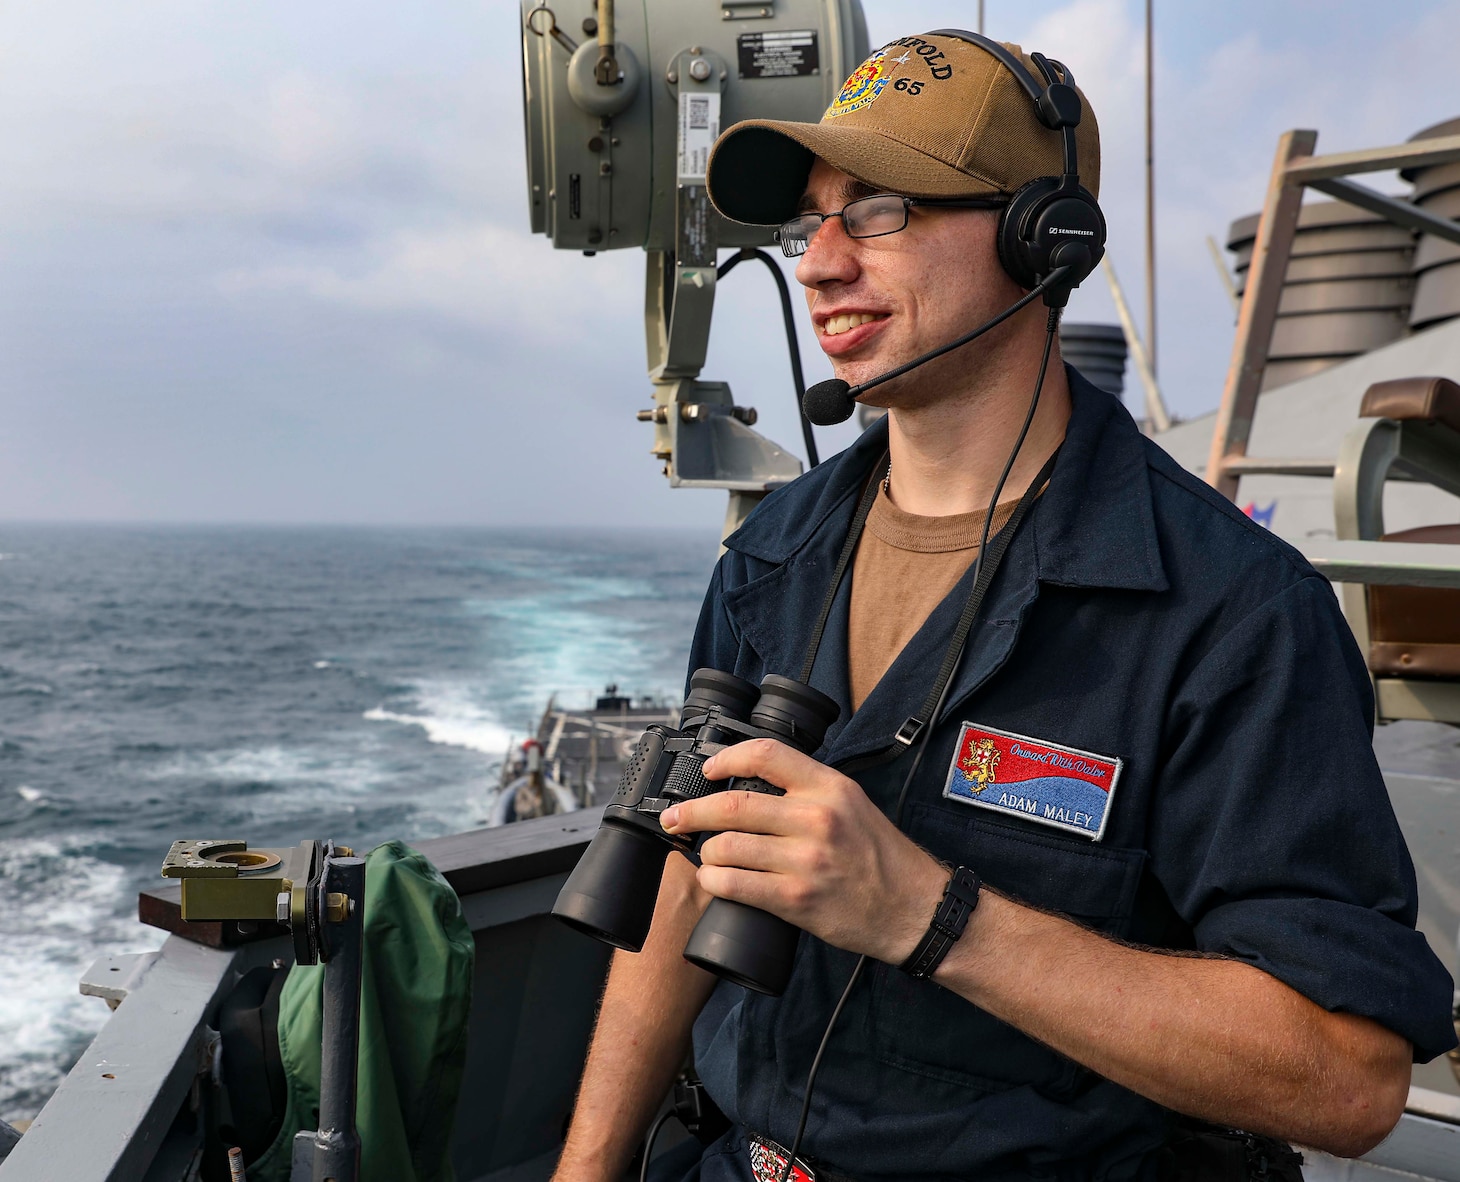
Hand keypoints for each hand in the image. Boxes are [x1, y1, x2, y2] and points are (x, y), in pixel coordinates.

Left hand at [659, 739, 948, 964]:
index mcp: (829, 787)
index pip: (766, 755)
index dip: (726, 757)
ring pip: (727, 846)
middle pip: (733, 804)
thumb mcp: (852, 804)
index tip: (708, 769)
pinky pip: (735, 885)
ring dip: (706, 852)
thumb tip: (753, 783)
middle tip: (675, 817)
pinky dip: (715, 882)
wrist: (913, 908)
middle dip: (692, 811)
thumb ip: (809, 790)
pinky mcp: (796, 898)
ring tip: (706, 855)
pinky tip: (714, 880)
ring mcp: (805, 859)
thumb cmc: (881, 857)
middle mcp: (817, 818)